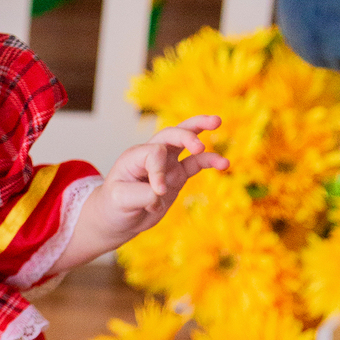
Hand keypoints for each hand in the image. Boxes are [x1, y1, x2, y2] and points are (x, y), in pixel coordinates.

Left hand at [102, 114, 226, 234]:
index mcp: (135, 156)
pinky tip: (225, 163)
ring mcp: (166, 164)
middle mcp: (151, 155)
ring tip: (217, 122)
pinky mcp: (177, 176)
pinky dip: (210, 161)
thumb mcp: (120, 200)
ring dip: (200, 129)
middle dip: (186, 134)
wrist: (117, 218)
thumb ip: (142, 194)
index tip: (158, 192)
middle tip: (198, 146)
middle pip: (171, 133)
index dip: (159, 171)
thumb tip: (163, 192)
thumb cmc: (114, 206)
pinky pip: (196, 164)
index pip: (155, 153)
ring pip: (186, 140)